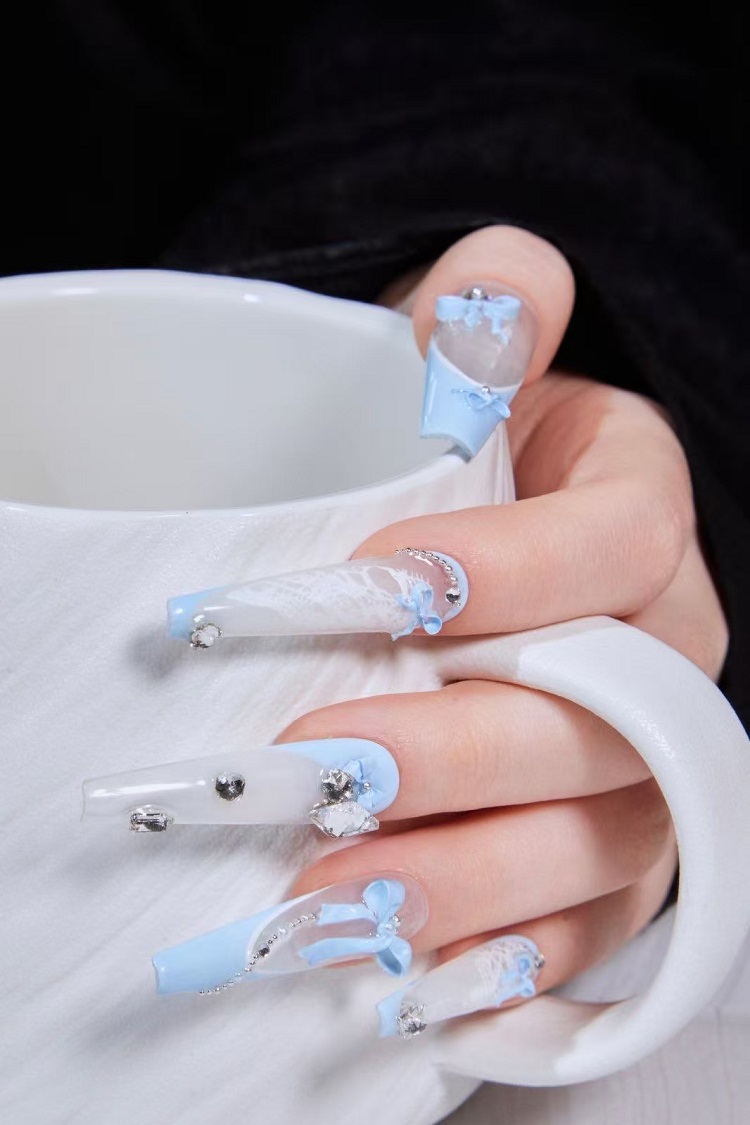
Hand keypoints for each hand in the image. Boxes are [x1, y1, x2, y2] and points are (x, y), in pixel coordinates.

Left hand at [278, 226, 727, 1021]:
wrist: (470, 548)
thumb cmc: (455, 464)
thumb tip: (500, 283)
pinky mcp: (609, 854)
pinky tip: (408, 968)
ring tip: (335, 893)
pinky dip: (502, 950)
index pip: (616, 540)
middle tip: (325, 763)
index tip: (381, 581)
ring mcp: (645, 763)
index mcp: (641, 514)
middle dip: (463, 746)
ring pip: (595, 835)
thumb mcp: (462, 378)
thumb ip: (482, 328)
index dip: (510, 568)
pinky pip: (584, 922)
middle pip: (604, 710)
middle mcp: (664, 647)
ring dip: (466, 872)